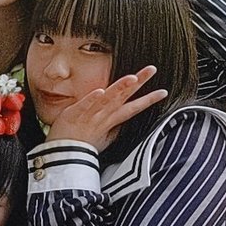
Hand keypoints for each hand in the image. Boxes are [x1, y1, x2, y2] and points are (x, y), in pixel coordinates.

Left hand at [46, 66, 166, 149]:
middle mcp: (103, 116)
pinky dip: (92, 99)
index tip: (163, 91)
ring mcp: (89, 115)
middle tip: (152, 69)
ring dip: (120, 88)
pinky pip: (84, 105)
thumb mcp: (103, 139)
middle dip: (139, 83)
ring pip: (107, 99)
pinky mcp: (74, 114)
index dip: (148, 100)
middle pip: (124, 96)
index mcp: (111, 120)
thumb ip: (114, 128)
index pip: (133, 108)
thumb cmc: (82, 147)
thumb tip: (124, 122)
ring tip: (133, 78)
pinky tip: (101, 90)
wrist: (62, 155)